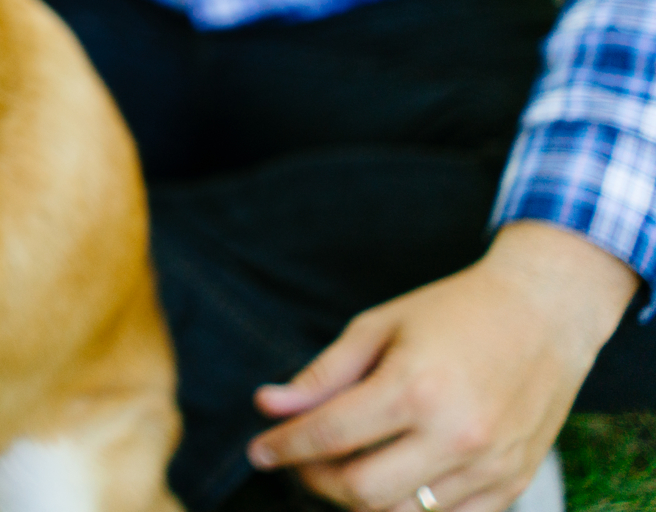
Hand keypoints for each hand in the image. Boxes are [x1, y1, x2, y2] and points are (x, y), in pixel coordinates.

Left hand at [247, 222, 636, 511]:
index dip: (284, 446)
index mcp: (415, 388)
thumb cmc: (455, 312)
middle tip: (300, 459)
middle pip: (360, 491)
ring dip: (358, 499)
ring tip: (342, 467)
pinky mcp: (512, 484)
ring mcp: (489, 466)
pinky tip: (392, 478)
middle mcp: (455, 435)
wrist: (546, 314)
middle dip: (314, 480)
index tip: (258, 450)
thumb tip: (268, 406)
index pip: (329, 436)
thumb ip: (324, 374)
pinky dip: (409, 508)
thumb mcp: (379, 327)